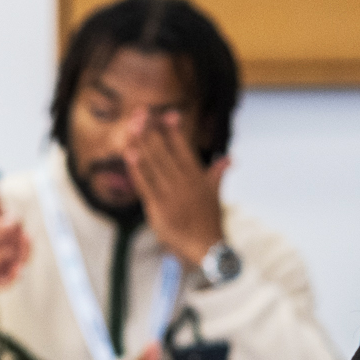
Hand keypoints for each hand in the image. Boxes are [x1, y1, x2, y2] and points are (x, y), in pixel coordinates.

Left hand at [124, 111, 229, 266]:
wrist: (206, 246)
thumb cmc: (209, 220)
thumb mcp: (215, 193)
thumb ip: (217, 173)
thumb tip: (229, 158)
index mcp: (197, 176)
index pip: (183, 147)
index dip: (173, 129)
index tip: (165, 113)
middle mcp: (184, 182)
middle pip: (165, 151)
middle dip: (151, 130)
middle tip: (140, 112)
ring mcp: (171, 194)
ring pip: (154, 164)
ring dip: (141, 143)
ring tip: (131, 126)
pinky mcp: (158, 207)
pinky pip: (145, 184)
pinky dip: (137, 168)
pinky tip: (130, 153)